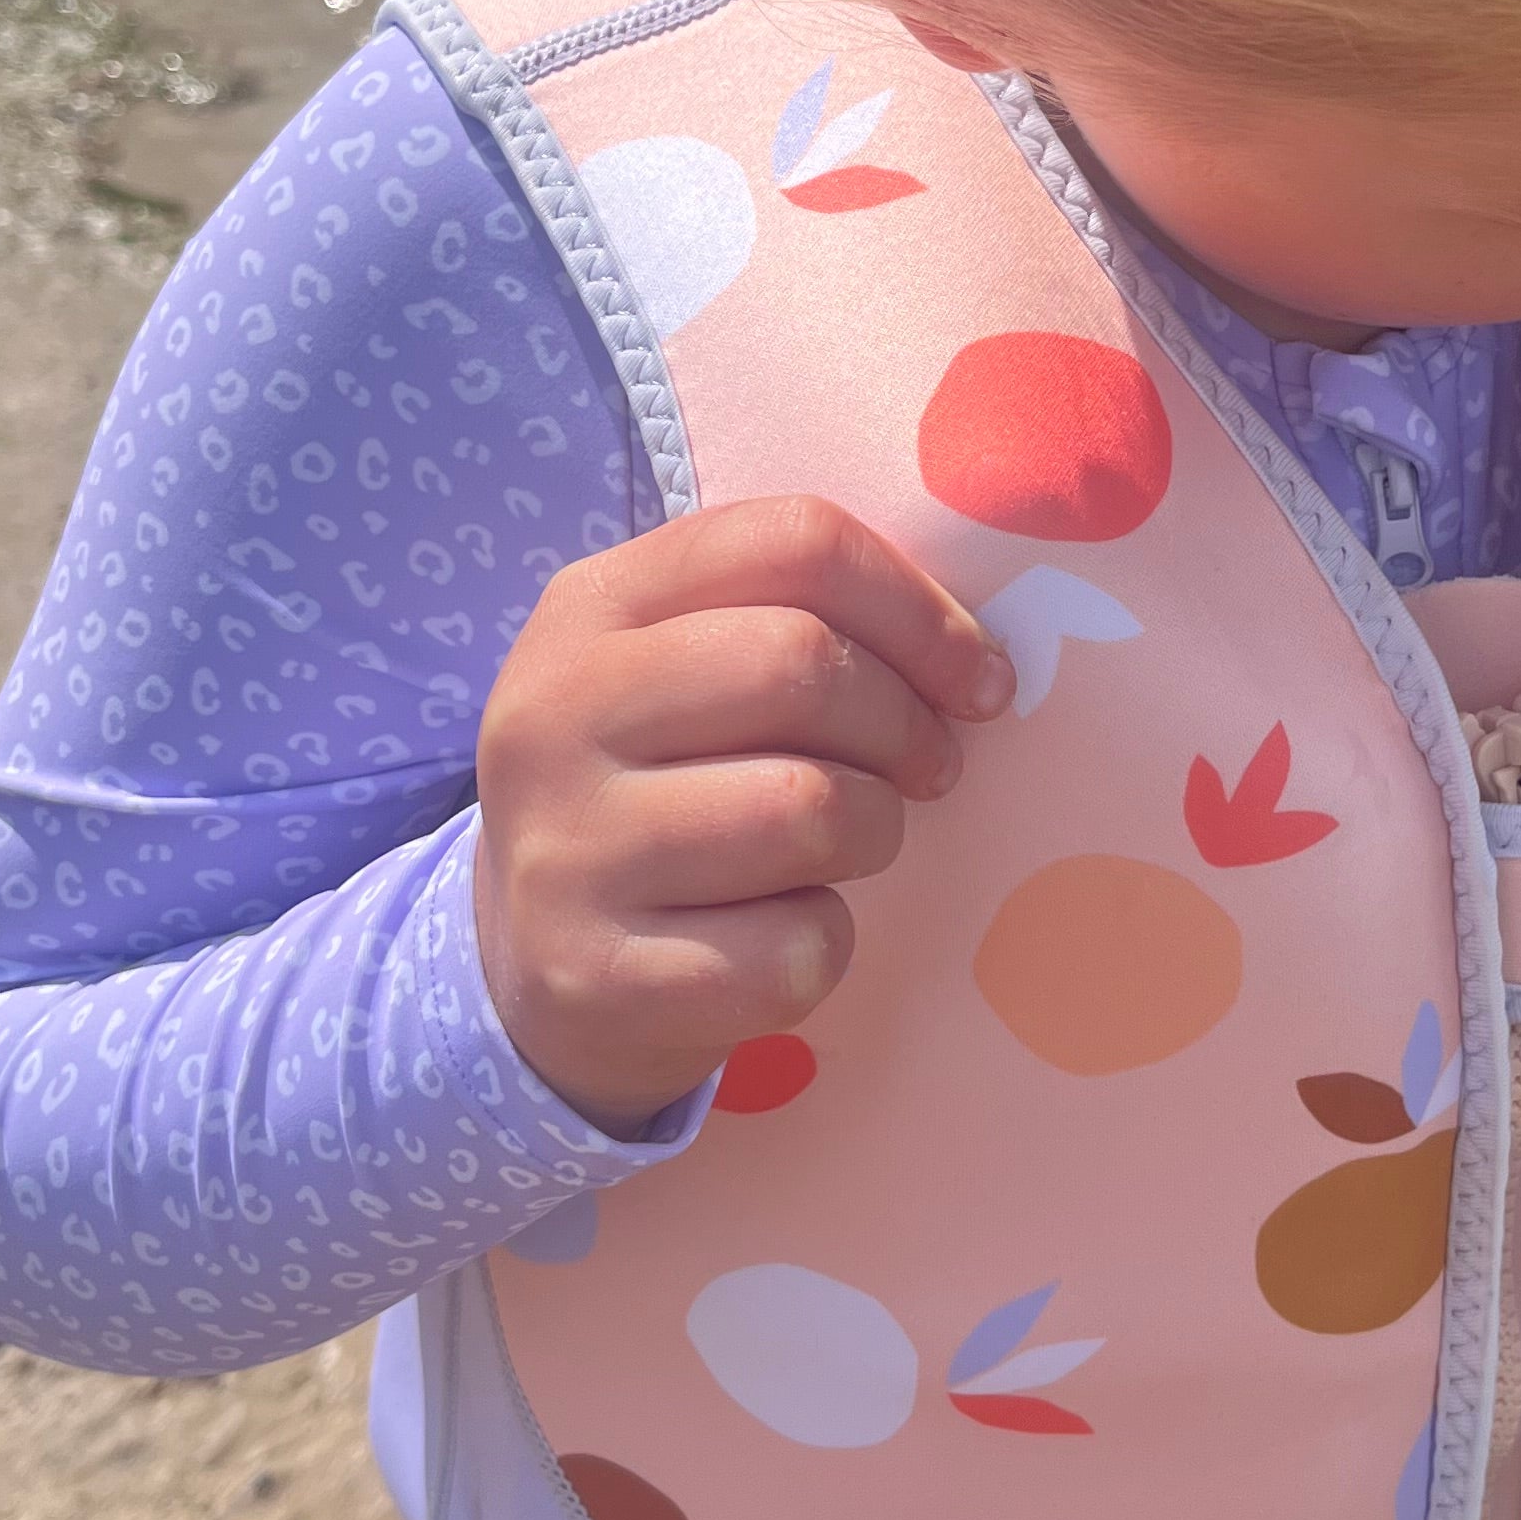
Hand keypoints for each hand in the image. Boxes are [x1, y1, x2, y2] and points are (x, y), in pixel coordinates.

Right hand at [473, 496, 1013, 1133]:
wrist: (544, 969)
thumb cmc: (665, 793)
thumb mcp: (686, 674)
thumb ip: (796, 621)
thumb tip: (972, 657)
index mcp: (589, 606)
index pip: (792, 542)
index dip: (918, 607)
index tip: (976, 675)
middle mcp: (555, 713)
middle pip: (802, 663)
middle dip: (902, 724)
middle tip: (926, 770)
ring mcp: (565, 850)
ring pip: (809, 808)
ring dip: (872, 834)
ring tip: (843, 849)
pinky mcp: (598, 977)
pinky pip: (794, 949)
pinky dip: (824, 945)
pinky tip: (779, 937)